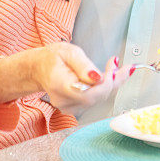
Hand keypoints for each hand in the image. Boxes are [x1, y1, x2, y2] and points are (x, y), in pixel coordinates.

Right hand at [0, 42, 127, 115]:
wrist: (40, 68)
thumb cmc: (53, 58)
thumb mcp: (68, 52)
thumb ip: (84, 65)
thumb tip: (98, 77)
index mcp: (60, 85)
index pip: (88, 93)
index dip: (106, 82)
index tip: (114, 63)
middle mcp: (64, 100)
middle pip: (96, 97)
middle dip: (113, 80)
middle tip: (119, 64)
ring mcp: (69, 107)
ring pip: (99, 99)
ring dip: (112, 84)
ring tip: (115, 67)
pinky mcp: (75, 107)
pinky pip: (96, 100)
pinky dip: (106, 88)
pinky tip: (110, 76)